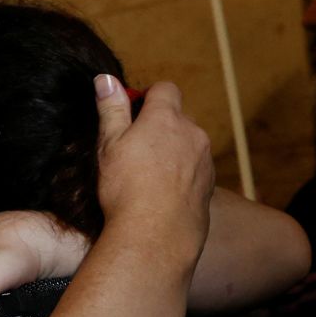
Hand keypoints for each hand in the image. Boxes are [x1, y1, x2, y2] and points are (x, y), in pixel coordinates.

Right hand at [93, 77, 212, 261]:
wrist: (156, 236)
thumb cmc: (127, 189)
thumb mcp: (109, 144)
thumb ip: (111, 109)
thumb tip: (106, 79)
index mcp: (166, 118)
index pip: (165, 89)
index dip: (148, 97)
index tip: (132, 115)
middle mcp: (192, 133)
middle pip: (178, 118)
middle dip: (159, 126)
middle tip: (134, 149)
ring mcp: (205, 160)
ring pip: (188, 145)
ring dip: (172, 151)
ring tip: (147, 177)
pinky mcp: (210, 186)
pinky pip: (195, 170)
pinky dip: (182, 175)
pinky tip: (162, 194)